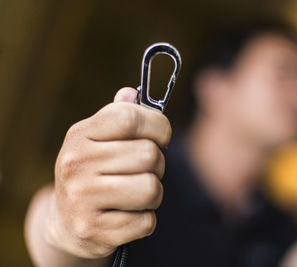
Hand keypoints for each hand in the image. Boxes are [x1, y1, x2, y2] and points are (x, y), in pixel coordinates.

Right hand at [46, 87, 170, 258]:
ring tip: (137, 193)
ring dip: (154, 193)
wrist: (66, 221)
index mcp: (80, 135)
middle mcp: (76, 164)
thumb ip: (118, 115)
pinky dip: (145, 219)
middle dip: (157, 165)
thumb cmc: (93, 172)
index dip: (158, 126)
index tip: (160, 137)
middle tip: (144, 170)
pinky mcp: (94, 230)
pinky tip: (127, 214)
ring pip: (151, 188)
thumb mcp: (97, 139)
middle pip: (149, 155)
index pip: (130, 117)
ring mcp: (82, 199)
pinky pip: (146, 222)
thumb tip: (130, 93)